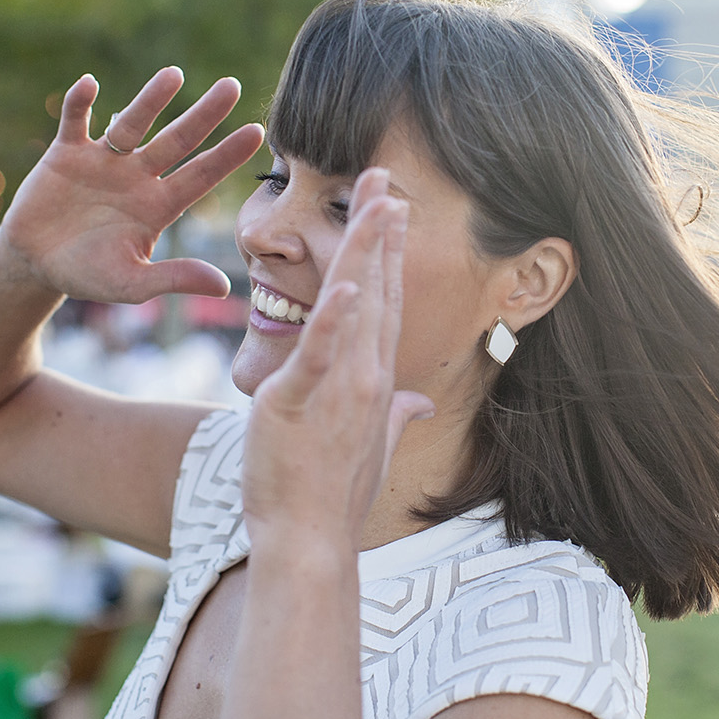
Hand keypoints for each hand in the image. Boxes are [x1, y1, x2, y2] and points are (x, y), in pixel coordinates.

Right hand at [0, 69, 265, 303]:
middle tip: (232, 86)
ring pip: (132, 124)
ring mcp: (103, 161)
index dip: (227, 155)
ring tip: (174, 75)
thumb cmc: (89, 275)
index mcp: (159, 205)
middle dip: (204, 115)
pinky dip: (80, 104)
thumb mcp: (132, 283)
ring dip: (151, 99)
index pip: (200, 175)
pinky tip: (90, 84)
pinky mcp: (66, 154)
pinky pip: (75, 122)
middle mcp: (138, 176)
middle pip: (177, 140)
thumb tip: (223, 286)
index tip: (256, 132)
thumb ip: (174, 278)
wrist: (36, 264)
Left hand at [242, 169, 435, 548]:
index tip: (393, 208)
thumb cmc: (335, 497)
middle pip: (377, 288)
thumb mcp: (373, 447)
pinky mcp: (299, 401)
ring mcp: (339, 387)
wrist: (309, 540)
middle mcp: (366, 375)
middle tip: (384, 177)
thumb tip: (420, 404)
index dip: (391, 252)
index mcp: (376, 378)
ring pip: (353, 305)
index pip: (388, 301)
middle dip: (380, 229)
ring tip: (374, 203)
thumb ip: (396, 416)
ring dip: (364, 251)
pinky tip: (340, 284)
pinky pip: (317, 354)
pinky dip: (329, 319)